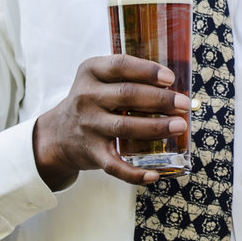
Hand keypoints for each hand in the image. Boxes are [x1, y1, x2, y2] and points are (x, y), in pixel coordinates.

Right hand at [33, 55, 189, 189]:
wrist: (57, 135)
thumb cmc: (93, 102)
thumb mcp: (100, 80)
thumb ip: (129, 78)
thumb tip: (175, 88)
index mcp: (91, 72)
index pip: (120, 65)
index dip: (147, 71)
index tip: (170, 79)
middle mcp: (86, 97)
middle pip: (127, 95)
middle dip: (160, 100)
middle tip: (183, 104)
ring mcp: (88, 125)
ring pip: (125, 127)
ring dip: (156, 127)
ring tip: (180, 126)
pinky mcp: (91, 152)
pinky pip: (114, 165)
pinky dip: (135, 174)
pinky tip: (154, 175)